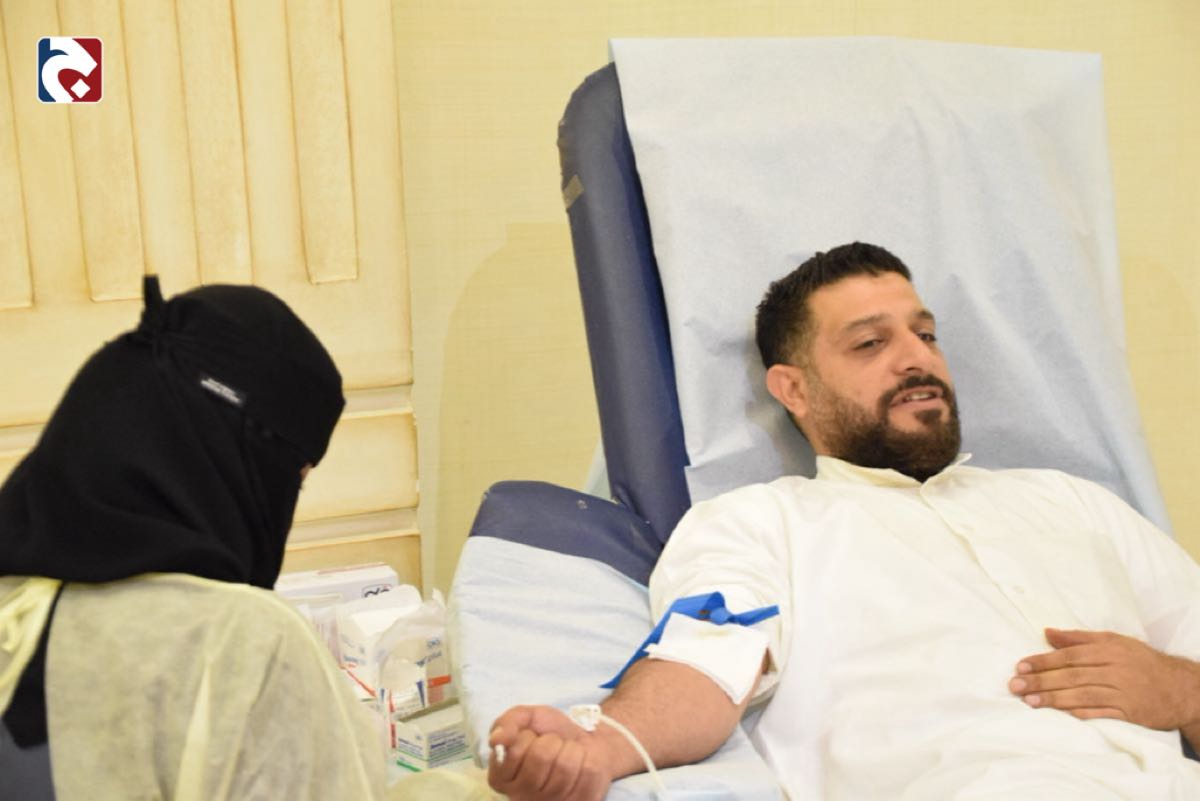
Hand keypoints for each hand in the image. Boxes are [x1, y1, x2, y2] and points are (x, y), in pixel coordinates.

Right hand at [487, 705, 615, 800]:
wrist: (586, 739)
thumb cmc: (551, 731)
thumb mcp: (526, 718)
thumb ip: (508, 723)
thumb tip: (497, 740)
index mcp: (502, 778)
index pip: (514, 752)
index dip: (527, 737)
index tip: (531, 738)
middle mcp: (522, 797)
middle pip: (541, 758)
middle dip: (551, 741)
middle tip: (552, 744)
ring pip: (565, 766)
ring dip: (570, 750)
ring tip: (567, 754)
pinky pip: (587, 773)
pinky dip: (587, 759)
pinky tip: (581, 765)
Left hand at [1008, 628, 1199, 729]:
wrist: (1180, 688)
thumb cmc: (1141, 661)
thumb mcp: (1114, 641)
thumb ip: (1079, 638)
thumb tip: (1047, 632)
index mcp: (1109, 650)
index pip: (1070, 655)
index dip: (1044, 661)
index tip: (1021, 666)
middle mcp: (1116, 670)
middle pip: (1073, 676)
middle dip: (1042, 681)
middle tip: (1016, 686)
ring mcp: (1123, 693)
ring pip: (1083, 696)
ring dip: (1054, 699)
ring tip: (1030, 701)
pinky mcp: (1130, 714)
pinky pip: (1101, 714)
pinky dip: (1079, 714)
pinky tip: (1060, 714)